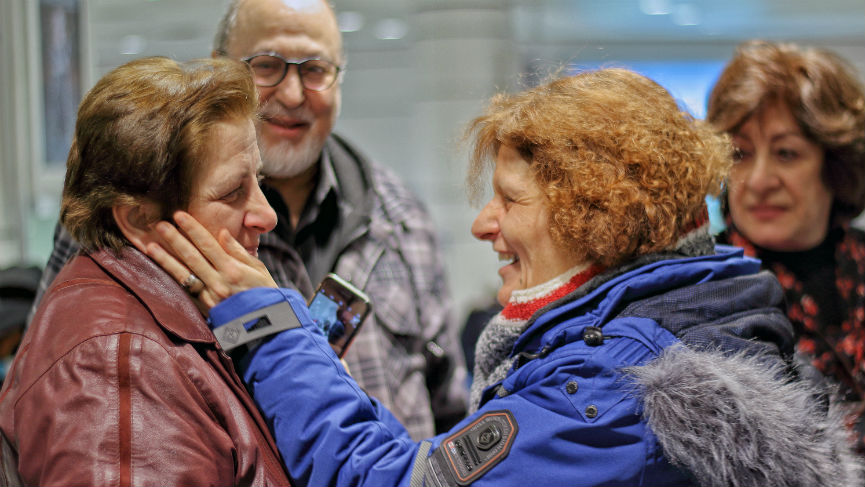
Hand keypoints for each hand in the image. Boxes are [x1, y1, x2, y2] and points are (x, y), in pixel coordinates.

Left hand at [145, 211, 276, 310]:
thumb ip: (238, 251)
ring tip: (150, 246)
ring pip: (183, 274)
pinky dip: (172, 277)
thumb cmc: (265, 292)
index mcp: (233, 270)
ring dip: (165, 259)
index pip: (208, 245)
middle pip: (192, 257)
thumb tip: (221, 233)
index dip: (193, 229)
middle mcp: (218, 282)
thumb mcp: (258, 269)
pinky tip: (161, 268)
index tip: (179, 215)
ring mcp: (209, 296)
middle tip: (159, 225)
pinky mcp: (203, 308)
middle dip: (175, 239)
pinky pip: (184, 289)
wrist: (265, 326)